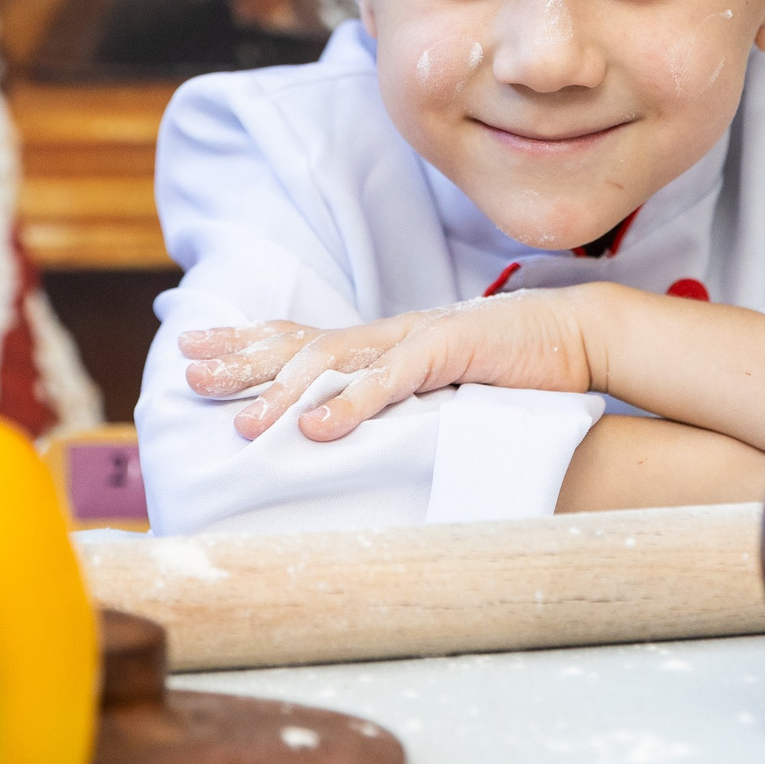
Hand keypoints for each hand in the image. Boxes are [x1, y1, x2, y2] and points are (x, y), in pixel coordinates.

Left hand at [178, 288, 599, 443]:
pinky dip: (355, 404)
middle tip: (188, 374)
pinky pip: (395, 379)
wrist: (576, 334)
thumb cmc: (510, 366)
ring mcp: (417, 338)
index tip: (191, 351)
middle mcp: (389, 333)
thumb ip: (395, 399)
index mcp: (383, 340)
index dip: (245, 343)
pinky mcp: (452, 349)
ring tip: (245, 427)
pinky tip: (321, 430)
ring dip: (285, 395)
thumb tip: (343, 431)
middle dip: (241, 359)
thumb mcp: (439, 385)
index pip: (300, 338)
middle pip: (300, 344)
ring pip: (335, 362)